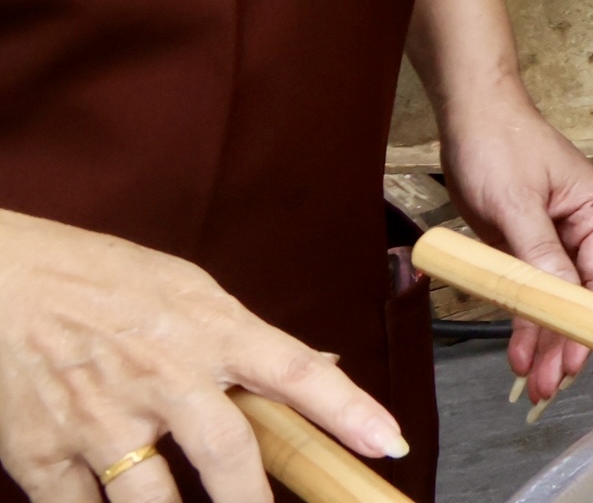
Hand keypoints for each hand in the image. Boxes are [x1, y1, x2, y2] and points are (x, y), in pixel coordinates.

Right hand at [0, 212, 406, 502]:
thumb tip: (319, 369)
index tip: (388, 443)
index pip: (294, 371)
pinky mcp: (42, 454)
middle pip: (226, 455)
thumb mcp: (191, 292)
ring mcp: (101, 420)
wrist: (8, 279)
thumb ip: (249, 340)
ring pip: (152, 502)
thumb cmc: (106, 282)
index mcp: (210, 330)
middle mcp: (162, 377)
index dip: (348, 410)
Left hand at [432, 80, 592, 403]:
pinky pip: (527, 285)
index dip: (587, 321)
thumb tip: (561, 299)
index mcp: (592, 210)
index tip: (575, 357)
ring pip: (552, 295)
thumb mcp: (515, 204)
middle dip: (563, 339)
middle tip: (547, 384)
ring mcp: (550, 234)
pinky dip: (521, 313)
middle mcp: (578, 225)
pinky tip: (517, 343)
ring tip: (531, 377)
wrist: (468, 112)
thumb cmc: (498, 143)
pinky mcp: (522, 239)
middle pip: (578, 293)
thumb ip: (539, 254)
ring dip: (541, 334)